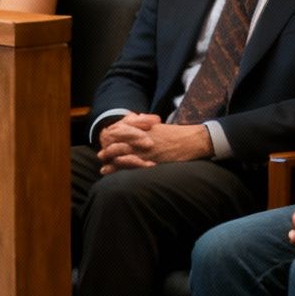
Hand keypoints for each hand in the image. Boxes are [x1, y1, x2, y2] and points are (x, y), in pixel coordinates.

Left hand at [97, 114, 213, 173]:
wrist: (194, 140)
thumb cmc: (178, 135)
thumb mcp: (159, 128)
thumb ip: (146, 128)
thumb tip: (137, 122)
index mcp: (143, 129)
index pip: (121, 131)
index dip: (111, 137)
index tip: (105, 142)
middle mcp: (142, 138)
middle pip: (118, 142)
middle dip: (108, 150)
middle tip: (100, 156)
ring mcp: (147, 149)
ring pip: (122, 153)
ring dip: (111, 160)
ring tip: (104, 168)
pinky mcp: (153, 160)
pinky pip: (133, 164)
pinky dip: (122, 168)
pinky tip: (115, 173)